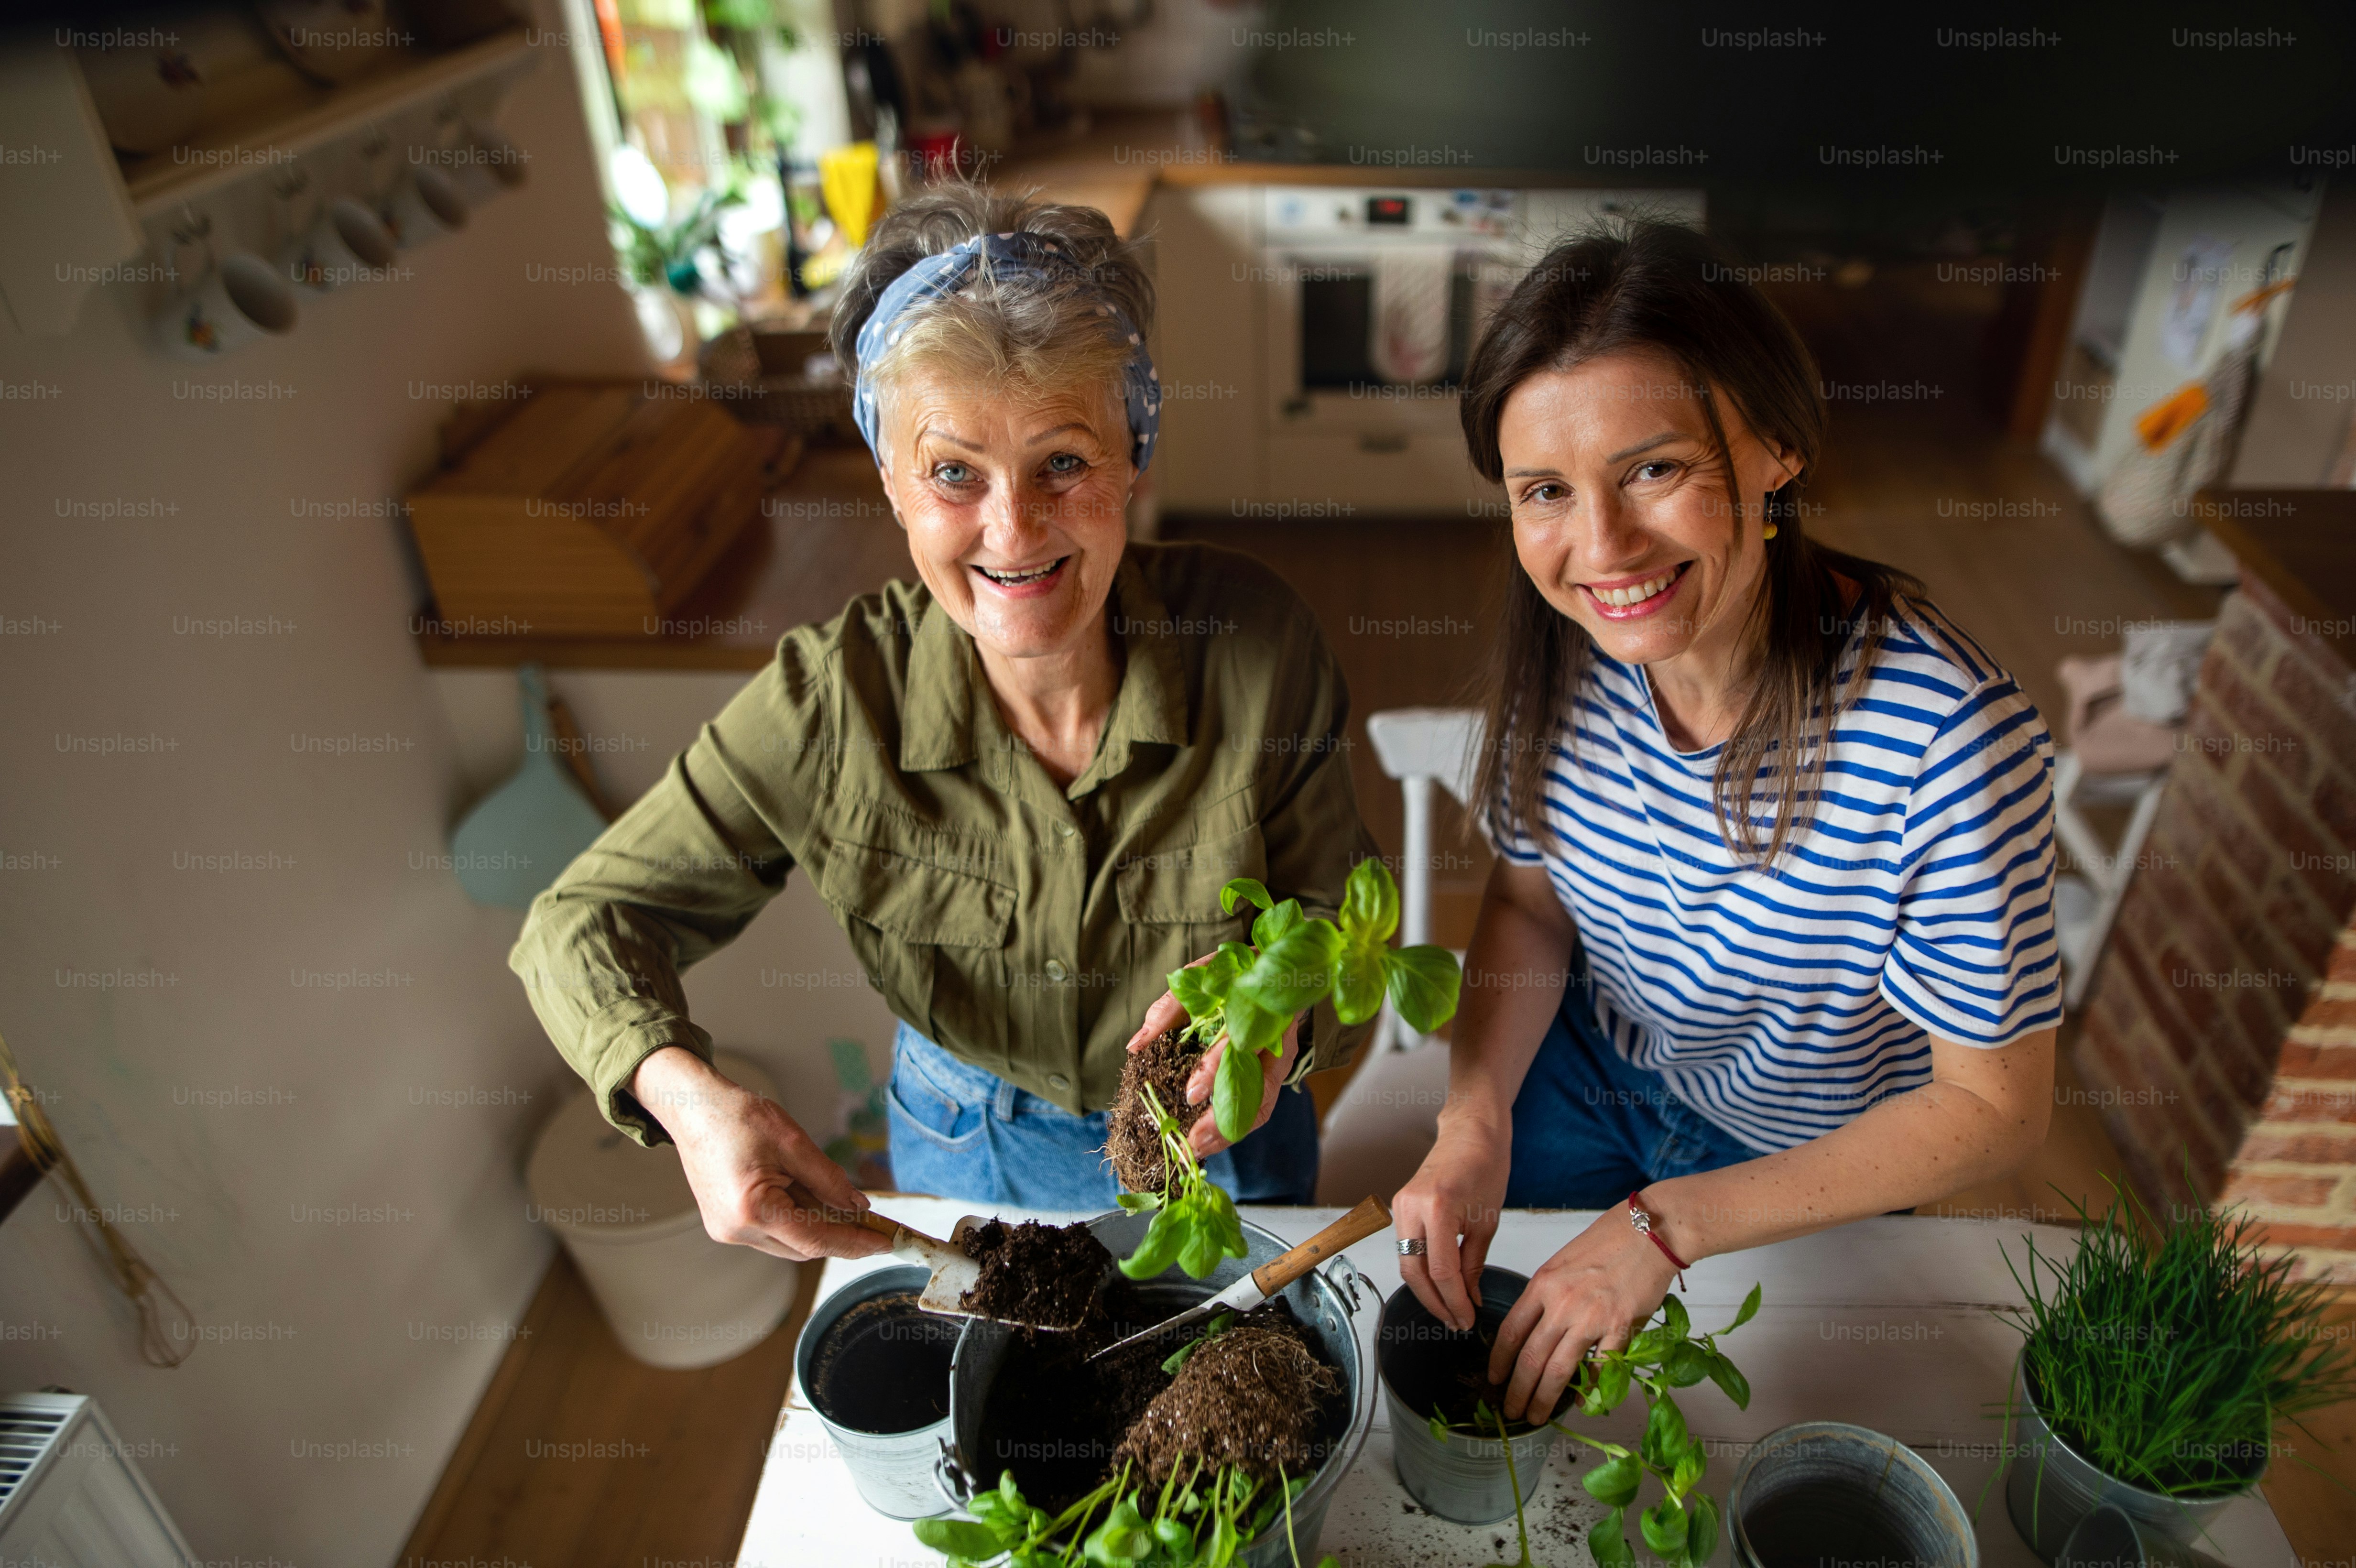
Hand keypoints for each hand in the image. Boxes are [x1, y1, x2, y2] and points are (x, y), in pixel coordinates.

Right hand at [630, 1045, 890, 1262]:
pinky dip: (796, 1221)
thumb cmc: (736, 1116)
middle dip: (841, 1236)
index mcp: (752, 1210)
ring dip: (818, 1228)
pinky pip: (772, 1233)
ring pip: (788, 1244)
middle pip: (803, 1248)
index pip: (816, 1239)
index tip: (886, 1242)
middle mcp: (736, 1230)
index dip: (854, 1242)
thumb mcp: (793, 1141)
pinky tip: (807, 1198)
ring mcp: (727, 1231)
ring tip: (839, 1202)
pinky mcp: (725, 1225)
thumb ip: (829, 1179)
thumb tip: (858, 1206)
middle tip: (876, 1223)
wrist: (692, 1107)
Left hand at [1125, 955, 1300, 1158]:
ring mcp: (1279, 1061)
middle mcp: (1274, 1041)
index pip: (1238, 1044)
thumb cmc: (1229, 975)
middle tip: (1192, 1144)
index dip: (1216, 1070)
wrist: (1268, 971)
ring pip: (1260, 1106)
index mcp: (1255, 1010)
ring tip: (1197, 1152)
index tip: (1191, 1094)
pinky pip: (1258, 1108)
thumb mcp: (1197, 979)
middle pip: (1256, 1089)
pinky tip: (1208, 1143)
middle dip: (1224, 1121)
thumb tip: (1137, 1046)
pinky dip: (1233, 1128)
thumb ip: (1168, 1010)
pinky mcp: (1274, 1076)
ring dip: (1229, 1133)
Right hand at [1392, 1116, 1509, 1333]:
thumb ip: (1473, 1264)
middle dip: (1435, 1302)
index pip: (1440, 1270)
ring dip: (1426, 1289)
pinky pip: (1406, 1247)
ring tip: (1450, 1308)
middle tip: (1456, 1322)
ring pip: (1406, 1262)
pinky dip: (1422, 1268)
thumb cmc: (1485, 1165)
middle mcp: (1411, 1207)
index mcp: (1437, 1208)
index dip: (1454, 1301)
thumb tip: (1468, 1298)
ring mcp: (1400, 1205)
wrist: (1471, 1132)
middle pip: (1414, 1272)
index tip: (1466, 1319)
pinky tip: (1440, 1283)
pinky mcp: (1400, 1205)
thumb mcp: (1487, 1222)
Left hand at [1486, 1207, 1676, 1423]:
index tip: (1494, 1378)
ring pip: (1559, 1369)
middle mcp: (1561, 1303)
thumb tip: (1536, 1329)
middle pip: (1530, 1357)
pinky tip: (1582, 1402)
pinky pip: (1601, 1366)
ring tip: (1536, 1415)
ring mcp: (1591, 1317)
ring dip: (1544, 1397)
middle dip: (1517, 1390)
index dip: (1499, 1360)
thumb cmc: (1607, 1242)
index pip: (1511, 1330)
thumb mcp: (1562, 1263)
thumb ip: (1547, 1295)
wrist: (1648, 1232)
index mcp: (1543, 1285)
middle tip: (1511, 1410)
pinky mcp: (1621, 1326)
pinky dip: (1590, 1387)